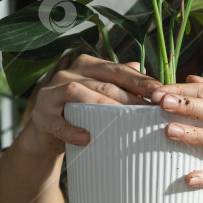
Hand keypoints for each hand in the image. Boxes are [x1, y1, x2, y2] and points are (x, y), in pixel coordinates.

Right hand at [29, 54, 161, 154]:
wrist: (47, 131)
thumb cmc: (81, 110)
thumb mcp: (100, 93)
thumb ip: (118, 81)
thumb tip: (140, 66)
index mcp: (88, 65)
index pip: (119, 70)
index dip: (141, 81)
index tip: (161, 92)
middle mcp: (69, 72)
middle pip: (104, 83)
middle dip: (129, 97)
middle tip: (150, 112)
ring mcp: (52, 92)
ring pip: (80, 93)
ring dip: (104, 107)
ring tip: (125, 121)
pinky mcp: (41, 115)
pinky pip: (58, 122)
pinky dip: (72, 130)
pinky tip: (87, 137)